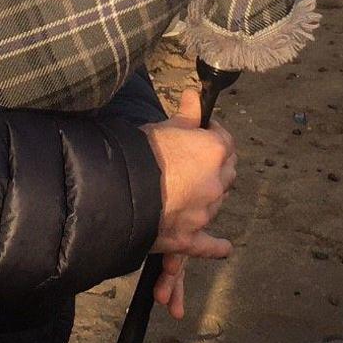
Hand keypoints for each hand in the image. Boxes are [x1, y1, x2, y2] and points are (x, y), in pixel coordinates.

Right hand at [141, 87, 235, 316]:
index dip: (214, 134)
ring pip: (216, 203)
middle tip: (197, 161)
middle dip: (216, 166)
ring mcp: (204, 213)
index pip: (226, 141)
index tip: (201, 131)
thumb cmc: (138, 152)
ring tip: (191, 192)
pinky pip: (209, 245)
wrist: (115, 189)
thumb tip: (195, 95)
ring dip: (208, 196)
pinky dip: (216, 247)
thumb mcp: (163, 126)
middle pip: (227, 173)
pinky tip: (224, 248)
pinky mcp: (188, 237)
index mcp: (214, 151)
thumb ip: (186, 114)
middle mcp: (215, 183)